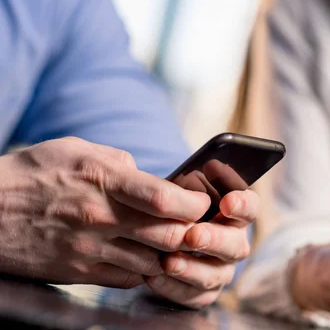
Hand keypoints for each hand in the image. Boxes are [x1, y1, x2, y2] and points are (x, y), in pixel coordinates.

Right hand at [0, 137, 211, 287]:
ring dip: (170, 253)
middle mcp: (99, 217)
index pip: (163, 199)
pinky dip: (145, 269)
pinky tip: (144, 255)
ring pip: (153, 261)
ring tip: (171, 240)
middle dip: (191, 231)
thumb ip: (118, 161)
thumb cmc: (31, 173)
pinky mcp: (78, 272)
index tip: (200, 202)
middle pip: (167, 235)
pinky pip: (129, 278)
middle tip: (194, 224)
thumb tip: (149, 176)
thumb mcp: (75, 149)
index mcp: (101, 180)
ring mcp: (88, 249)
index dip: (193, 204)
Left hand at [144, 188, 258, 307]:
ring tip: (168, 261)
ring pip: (216, 275)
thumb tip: (210, 166)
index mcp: (234, 213)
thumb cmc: (171, 204)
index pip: (250, 207)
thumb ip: (195, 180)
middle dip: (214, 240)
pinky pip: (194, 296)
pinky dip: (173, 288)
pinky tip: (153, 276)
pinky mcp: (201, 292)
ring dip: (192, 269)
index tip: (227, 202)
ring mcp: (220, 269)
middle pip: (236, 245)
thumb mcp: (181, 187)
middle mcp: (233, 242)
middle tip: (193, 235)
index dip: (242, 205)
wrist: (148, 231)